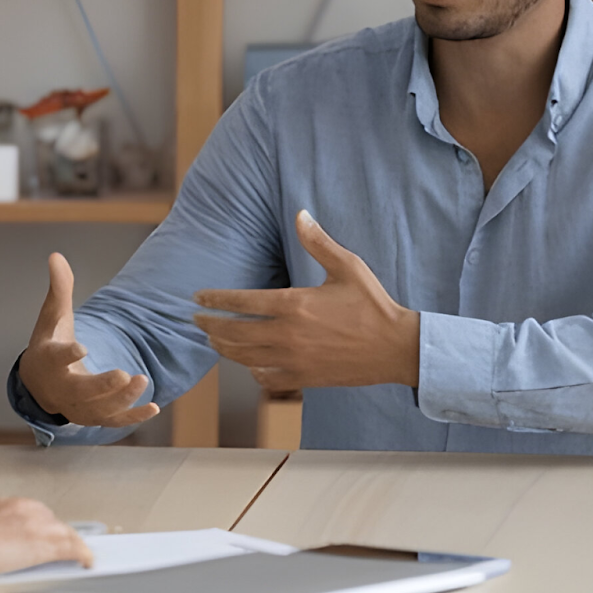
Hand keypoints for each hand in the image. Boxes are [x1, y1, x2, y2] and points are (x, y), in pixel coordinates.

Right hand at [0, 496, 92, 576]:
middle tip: (63, 553)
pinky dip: (83, 554)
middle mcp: (26, 508)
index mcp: (9, 503)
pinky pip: (73, 547)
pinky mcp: (45, 542)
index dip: (44, 530)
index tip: (47, 539)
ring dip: (73, 546)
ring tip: (80, 558)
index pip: (37, 515)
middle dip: (58, 538)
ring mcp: (37, 523)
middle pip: (53, 523)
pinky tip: (87, 562)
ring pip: (66, 534)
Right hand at [17, 253, 160, 427]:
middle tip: (123, 374)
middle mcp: (62, 388)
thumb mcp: (52, 316)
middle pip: (81, 391)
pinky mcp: (95, 416)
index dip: (68, 354)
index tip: (81, 347)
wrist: (39, 382)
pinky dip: (134, 417)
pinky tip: (155, 407)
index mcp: (49, 360)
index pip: (56, 358)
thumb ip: (59, 288)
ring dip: (122, 399)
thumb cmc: (50, 343)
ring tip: (143, 380)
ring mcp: (79, 406)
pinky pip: (114, 421)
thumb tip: (56, 255)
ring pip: (100, 409)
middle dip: (102, 385)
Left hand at [193, 210, 420, 390]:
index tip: (197, 298)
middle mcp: (288, 335)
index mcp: (295, 304)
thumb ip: (318, 242)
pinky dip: (253, 372)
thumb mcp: (347, 267)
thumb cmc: (372, 304)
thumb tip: (300, 213)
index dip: (215, 299)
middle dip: (210, 326)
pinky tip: (249, 366)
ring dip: (225, 349)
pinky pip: (268, 379)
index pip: (241, 302)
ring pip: (245, 358)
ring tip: (213, 340)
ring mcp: (295, 359)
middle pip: (234, 333)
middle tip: (196, 320)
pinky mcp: (305, 378)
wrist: (396, 348)